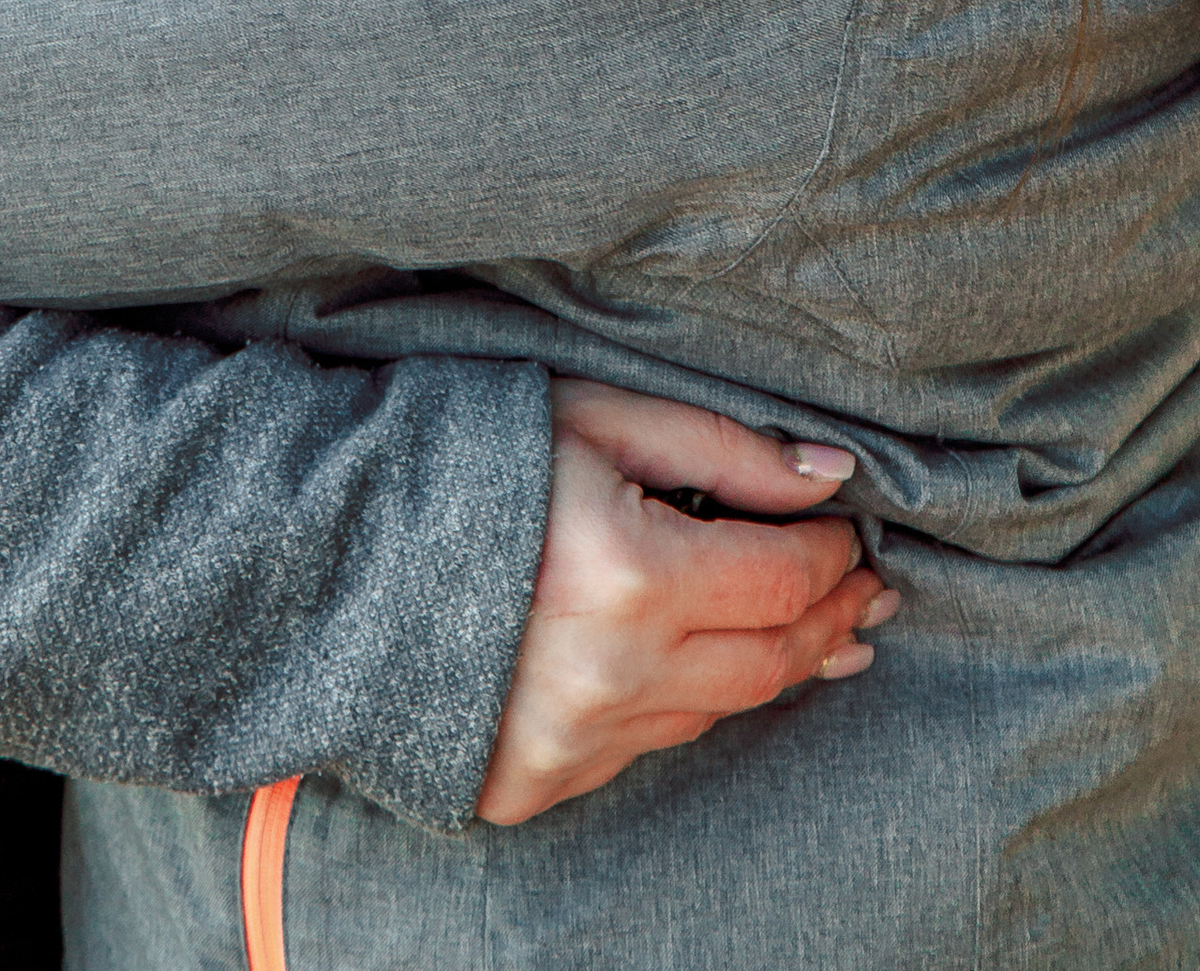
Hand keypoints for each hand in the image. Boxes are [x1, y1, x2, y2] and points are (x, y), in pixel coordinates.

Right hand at [475, 379, 895, 826]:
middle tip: (866, 590)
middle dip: (829, 618)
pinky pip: (646, 746)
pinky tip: (703, 665)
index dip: (833, 555)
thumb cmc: (471, 459)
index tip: (849, 531)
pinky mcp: (539, 783)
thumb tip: (831, 476)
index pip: (785, 580)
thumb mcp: (598, 417)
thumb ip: (724, 450)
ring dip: (771, 665)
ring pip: (717, 713)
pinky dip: (685, 701)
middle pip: (769, 662)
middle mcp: (609, 676)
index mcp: (628, 576)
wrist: (333, 551)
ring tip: (813, 628)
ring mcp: (572, 743)